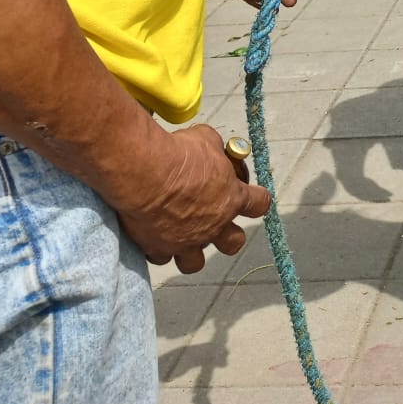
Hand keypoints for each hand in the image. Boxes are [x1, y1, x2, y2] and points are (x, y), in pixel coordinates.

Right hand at [112, 124, 271, 273]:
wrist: (144, 173)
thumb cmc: (178, 155)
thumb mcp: (206, 140)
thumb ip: (214, 149)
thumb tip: (211, 147)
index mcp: (231, 198)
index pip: (258, 204)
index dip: (257, 200)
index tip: (254, 198)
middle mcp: (213, 225)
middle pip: (233, 242)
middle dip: (228, 236)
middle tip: (218, 224)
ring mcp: (186, 241)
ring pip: (195, 263)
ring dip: (191, 253)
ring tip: (182, 240)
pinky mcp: (159, 248)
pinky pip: (160, 257)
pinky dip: (157, 248)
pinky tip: (152, 236)